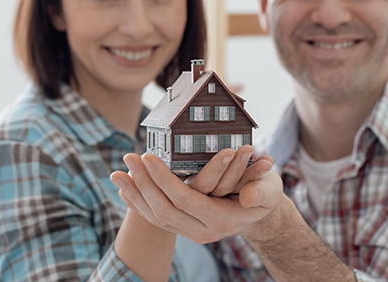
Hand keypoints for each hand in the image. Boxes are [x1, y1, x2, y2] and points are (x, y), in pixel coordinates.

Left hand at [110, 148, 282, 243]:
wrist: (259, 215)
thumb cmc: (266, 195)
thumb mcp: (271, 190)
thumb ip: (263, 191)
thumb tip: (248, 194)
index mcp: (222, 219)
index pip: (186, 199)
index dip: (164, 179)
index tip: (148, 156)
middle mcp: (203, 231)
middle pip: (165, 210)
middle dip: (143, 183)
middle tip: (129, 157)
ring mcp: (191, 232)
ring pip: (156, 217)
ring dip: (134, 193)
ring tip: (116, 173)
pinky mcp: (183, 228)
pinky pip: (155, 220)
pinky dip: (138, 204)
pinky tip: (124, 189)